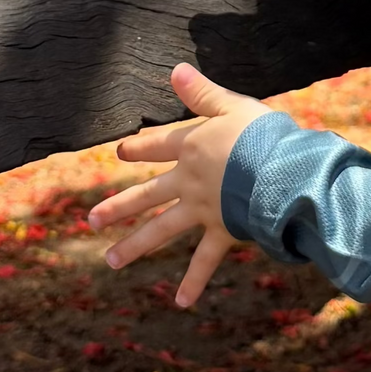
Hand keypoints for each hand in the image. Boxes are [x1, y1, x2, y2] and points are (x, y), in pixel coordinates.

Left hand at [88, 63, 270, 306]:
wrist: (278, 171)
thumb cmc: (262, 135)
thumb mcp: (232, 106)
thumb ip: (203, 93)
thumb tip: (175, 69)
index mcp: (191, 148)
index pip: (157, 147)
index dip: (138, 148)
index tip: (119, 153)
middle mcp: (188, 181)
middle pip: (146, 194)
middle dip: (118, 207)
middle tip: (92, 220)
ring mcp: (202, 209)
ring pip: (161, 230)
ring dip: (135, 246)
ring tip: (110, 261)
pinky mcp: (223, 231)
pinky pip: (204, 260)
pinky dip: (193, 281)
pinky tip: (180, 302)